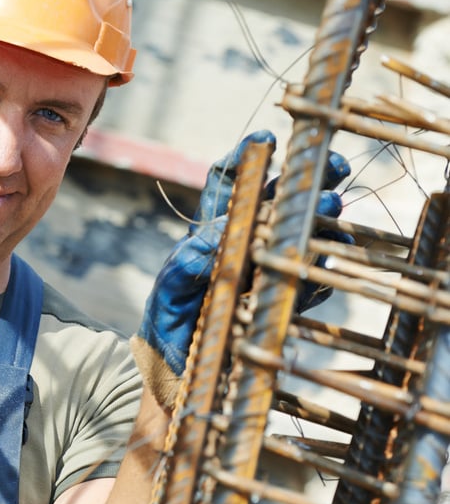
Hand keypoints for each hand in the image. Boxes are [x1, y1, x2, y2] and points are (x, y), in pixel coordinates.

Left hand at [131, 130, 350, 409]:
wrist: (181, 363)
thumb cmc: (169, 314)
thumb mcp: (168, 287)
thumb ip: (184, 265)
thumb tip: (210, 242)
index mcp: (215, 227)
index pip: (230, 182)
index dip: (246, 157)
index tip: (265, 140)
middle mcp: (248, 241)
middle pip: (281, 199)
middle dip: (309, 177)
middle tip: (335, 164)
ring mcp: (269, 267)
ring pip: (303, 234)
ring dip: (321, 218)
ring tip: (333, 206)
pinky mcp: (283, 297)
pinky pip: (309, 280)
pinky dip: (319, 269)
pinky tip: (325, 259)